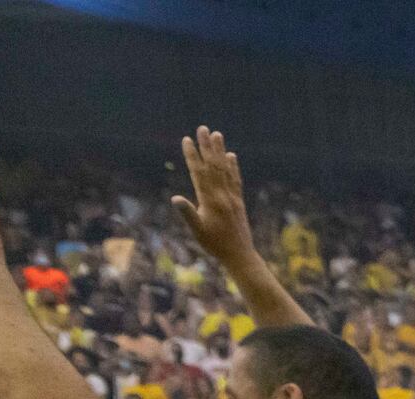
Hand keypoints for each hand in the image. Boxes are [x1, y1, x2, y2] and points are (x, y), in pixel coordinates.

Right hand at [170, 127, 256, 265]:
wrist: (240, 255)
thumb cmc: (215, 245)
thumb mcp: (197, 231)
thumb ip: (188, 213)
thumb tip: (175, 198)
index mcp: (210, 200)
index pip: (199, 172)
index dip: (193, 155)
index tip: (187, 140)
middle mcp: (223, 195)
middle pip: (213, 165)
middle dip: (207, 146)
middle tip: (203, 128)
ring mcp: (232, 197)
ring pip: (225, 169)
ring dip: (220, 151)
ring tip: (217, 134)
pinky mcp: (239, 202)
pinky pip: (235, 180)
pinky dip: (233, 167)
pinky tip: (231, 156)